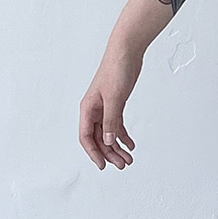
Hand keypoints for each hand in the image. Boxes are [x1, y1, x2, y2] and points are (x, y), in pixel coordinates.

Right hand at [79, 47, 141, 168]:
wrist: (127, 53)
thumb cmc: (116, 70)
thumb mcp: (114, 98)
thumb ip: (111, 120)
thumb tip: (108, 140)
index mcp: (88, 108)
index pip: (86, 137)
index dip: (94, 153)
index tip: (103, 166)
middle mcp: (94, 110)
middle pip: (99, 138)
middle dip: (110, 153)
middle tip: (123, 165)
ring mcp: (105, 108)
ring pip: (108, 133)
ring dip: (118, 147)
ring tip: (129, 159)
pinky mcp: (115, 104)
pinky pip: (117, 125)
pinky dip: (123, 136)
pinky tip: (131, 145)